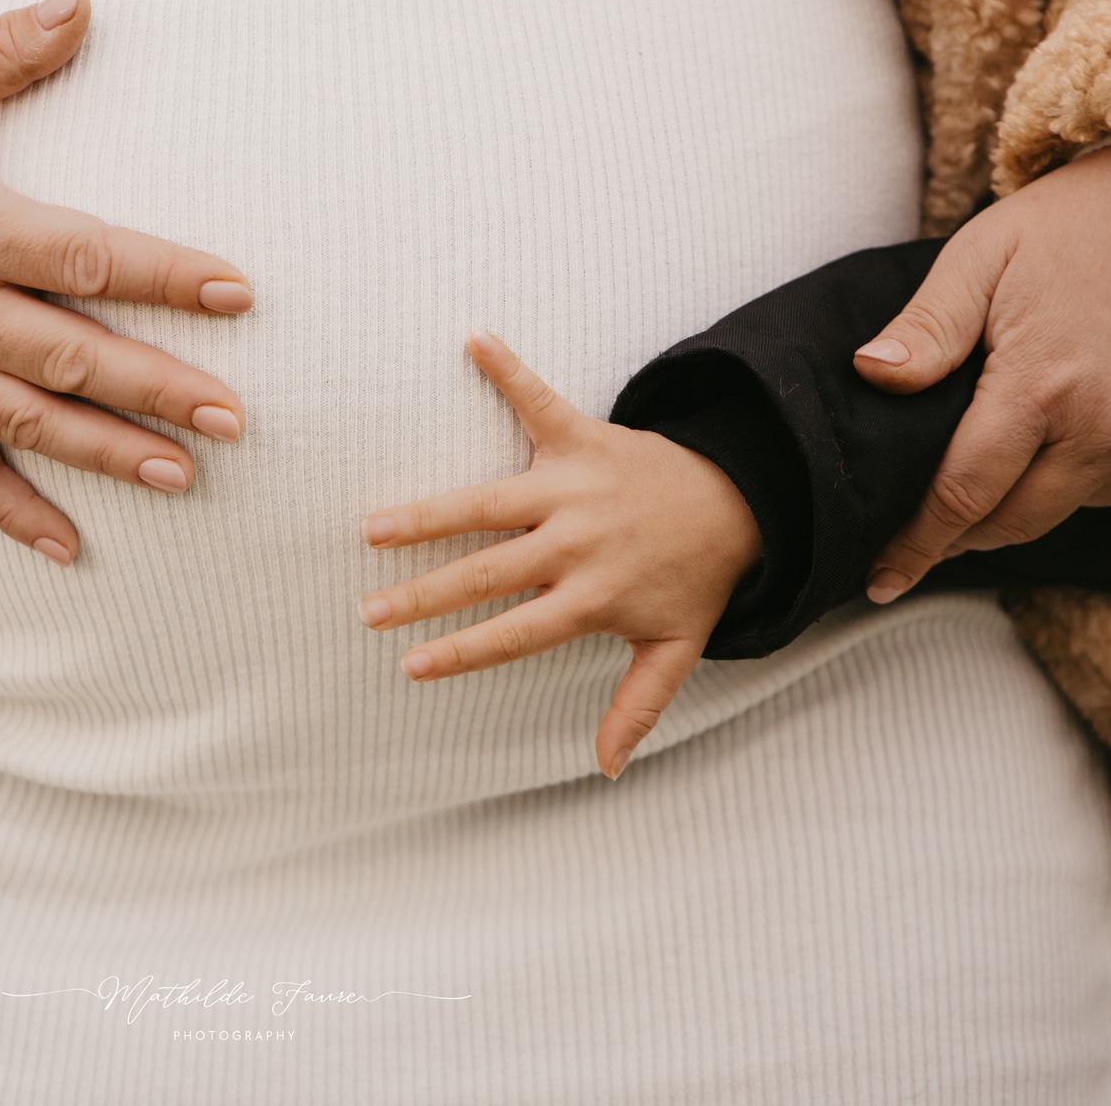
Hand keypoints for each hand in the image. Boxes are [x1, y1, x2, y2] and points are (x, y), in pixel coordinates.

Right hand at [0, 0, 255, 565]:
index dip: (165, 276)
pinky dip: (13, 512)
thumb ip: (5, 48)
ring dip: (107, 452)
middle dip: (158, 389)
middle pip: (72, 355)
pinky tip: (70, 548)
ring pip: (30, 420)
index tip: (238, 292)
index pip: (86, 255)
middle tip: (236, 418)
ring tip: (183, 475)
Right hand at [359, 330, 763, 778]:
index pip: (515, 632)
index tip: (411, 664)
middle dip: (423, 594)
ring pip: (489, 501)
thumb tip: (606, 770)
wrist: (741, 500)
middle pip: (487, 572)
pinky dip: (510, 368)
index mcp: (594, 594)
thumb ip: (637, 706)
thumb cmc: (696, 576)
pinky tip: (475, 340)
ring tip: (373, 526)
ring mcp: (575, 485)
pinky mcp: (583, 435)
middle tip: (369, 609)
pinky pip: (541, 399)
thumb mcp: (676, 647)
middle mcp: (577, 541)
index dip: (461, 651)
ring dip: (428, 513)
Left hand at [854, 142, 1110, 600]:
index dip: (916, 543)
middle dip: (962, 530)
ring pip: (1069, 511)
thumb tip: (868, 375)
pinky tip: (1087, 425)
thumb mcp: (982, 255)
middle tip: (928, 520)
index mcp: (1044, 384)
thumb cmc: (1073, 228)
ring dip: (1033, 492)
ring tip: (1026, 428)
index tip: (880, 578)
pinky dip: (1096, 480)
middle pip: (1014, 520)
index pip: (962, 494)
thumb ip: (927, 326)